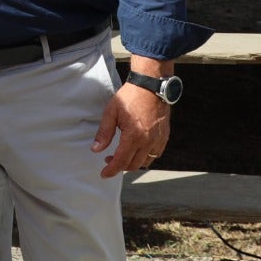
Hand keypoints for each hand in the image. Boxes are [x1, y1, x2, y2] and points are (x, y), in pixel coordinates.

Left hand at [91, 58, 172, 178]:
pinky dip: (146, 157)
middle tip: (109, 160)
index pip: (121, 161)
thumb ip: (104, 133)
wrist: (151, 86)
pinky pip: (156, 154)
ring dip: (133, 163)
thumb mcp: (111, 112)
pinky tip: (137, 150)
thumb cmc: (130, 97)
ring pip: (146, 161)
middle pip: (133, 164)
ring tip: (122, 156)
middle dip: (120, 166)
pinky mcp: (164, 136)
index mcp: (133, 137)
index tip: (103, 174)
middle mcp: (148, 142)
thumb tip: (96, 149)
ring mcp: (158, 140)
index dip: (111, 170)